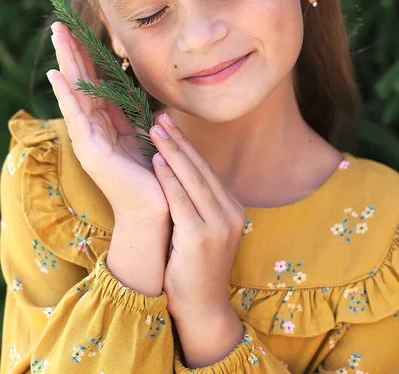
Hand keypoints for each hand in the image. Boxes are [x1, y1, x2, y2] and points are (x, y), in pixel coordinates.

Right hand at [47, 21, 169, 223]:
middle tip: (60, 25)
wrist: (156, 209)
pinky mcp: (91, 150)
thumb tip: (147, 100)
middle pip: (81, 82)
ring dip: (66, 62)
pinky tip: (57, 75)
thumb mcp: (146, 137)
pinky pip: (77, 116)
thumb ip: (139, 119)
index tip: (81, 32)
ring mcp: (89, 138)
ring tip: (57, 37)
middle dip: (72, 52)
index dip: (87, 57)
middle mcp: (95, 128)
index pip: (95, 83)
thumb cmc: (154, 175)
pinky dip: (67, 95)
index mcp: (109, 123)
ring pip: (76, 91)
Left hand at [149, 113, 245, 320]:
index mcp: (231, 208)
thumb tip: (177, 172)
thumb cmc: (194, 268)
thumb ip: (196, 204)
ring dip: (172, 152)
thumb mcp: (201, 230)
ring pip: (192, 179)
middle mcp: (230, 212)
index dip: (187, 146)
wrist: (202, 307)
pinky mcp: (201, 236)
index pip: (207, 170)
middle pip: (201, 169)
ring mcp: (219, 225)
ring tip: (156, 130)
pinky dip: (169, 178)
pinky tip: (157, 161)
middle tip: (161, 118)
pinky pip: (181, 200)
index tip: (171, 126)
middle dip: (179, 141)